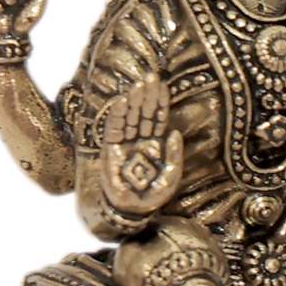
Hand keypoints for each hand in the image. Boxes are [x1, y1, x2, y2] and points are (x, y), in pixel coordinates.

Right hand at [98, 75, 183, 214]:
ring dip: (134, 100)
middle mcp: (140, 140)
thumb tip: (174, 132)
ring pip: (131, 117)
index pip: (158, 118)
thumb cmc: (153, 195)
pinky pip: (114, 129)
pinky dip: (118, 115)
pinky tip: (122, 101)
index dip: (160, 102)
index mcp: (156, 144)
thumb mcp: (171, 176)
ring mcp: (126, 144)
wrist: (132, 210)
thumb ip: (174, 154)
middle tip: (151, 75)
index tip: (163, 84)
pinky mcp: (111, 150)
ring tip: (138, 84)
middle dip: (147, 95)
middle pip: (145, 113)